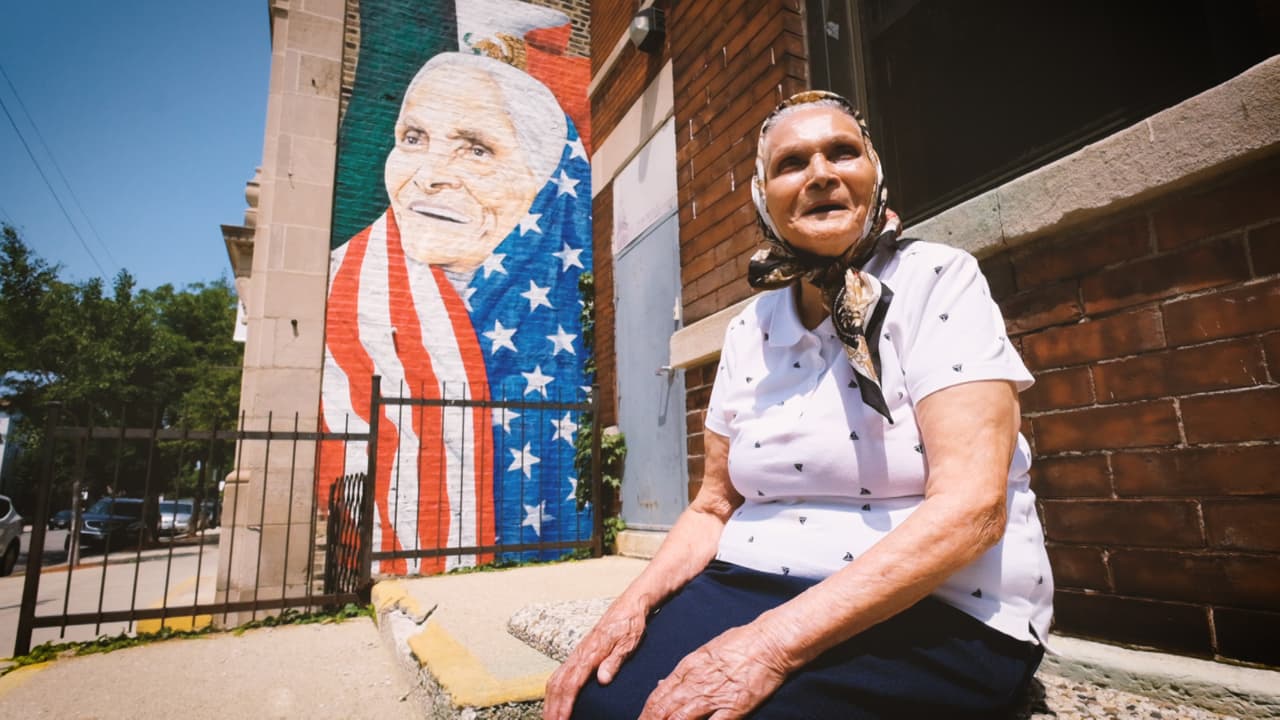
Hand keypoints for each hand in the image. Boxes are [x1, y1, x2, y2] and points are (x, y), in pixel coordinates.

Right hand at [543, 597, 648, 719]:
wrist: (628, 606)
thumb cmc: (630, 625)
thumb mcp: (628, 642)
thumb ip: (615, 661)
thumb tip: (602, 680)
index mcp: (590, 653)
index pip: (572, 683)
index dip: (565, 704)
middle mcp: (579, 654)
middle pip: (557, 684)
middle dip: (552, 708)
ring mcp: (576, 655)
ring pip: (555, 680)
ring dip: (550, 701)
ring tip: (550, 719)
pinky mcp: (578, 655)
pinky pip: (559, 675)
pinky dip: (553, 691)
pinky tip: (555, 702)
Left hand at [638, 623, 789, 719]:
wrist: (769, 642)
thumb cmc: (741, 642)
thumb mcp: (705, 651)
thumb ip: (684, 671)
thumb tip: (663, 683)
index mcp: (688, 668)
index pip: (658, 696)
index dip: (647, 713)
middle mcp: (695, 683)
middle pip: (664, 710)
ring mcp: (713, 697)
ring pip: (680, 719)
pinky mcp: (733, 708)